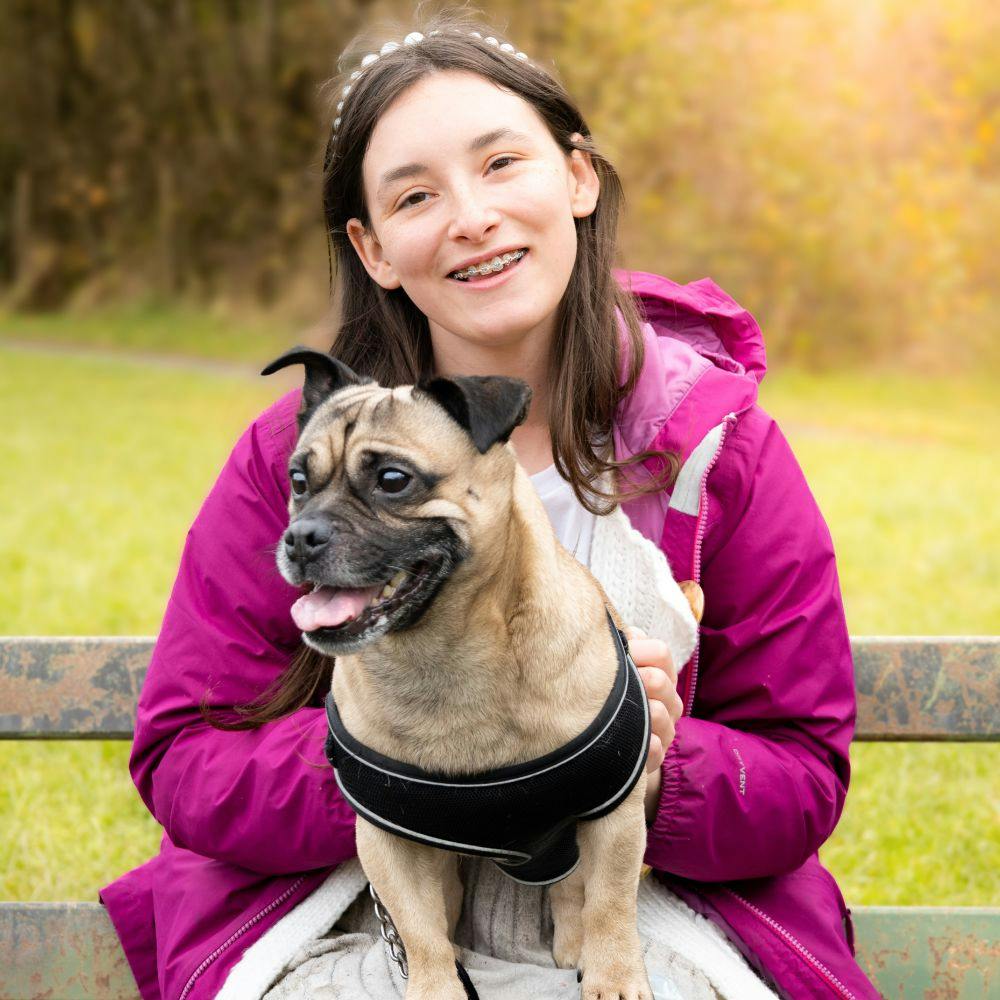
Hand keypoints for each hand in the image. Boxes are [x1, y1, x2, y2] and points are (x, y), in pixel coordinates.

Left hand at [623, 625, 682, 824]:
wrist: (611, 749)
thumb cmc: (611, 699)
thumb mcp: (616, 671)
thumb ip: (619, 649)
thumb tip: (615, 632)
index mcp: (661, 674)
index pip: (660, 652)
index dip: (637, 648)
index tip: (619, 654)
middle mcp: (669, 701)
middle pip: (660, 679)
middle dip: (635, 678)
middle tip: (612, 685)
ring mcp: (665, 730)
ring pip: (659, 713)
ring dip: (637, 710)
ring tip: (615, 711)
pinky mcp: (655, 757)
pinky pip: (655, 749)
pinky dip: (643, 744)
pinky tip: (628, 741)